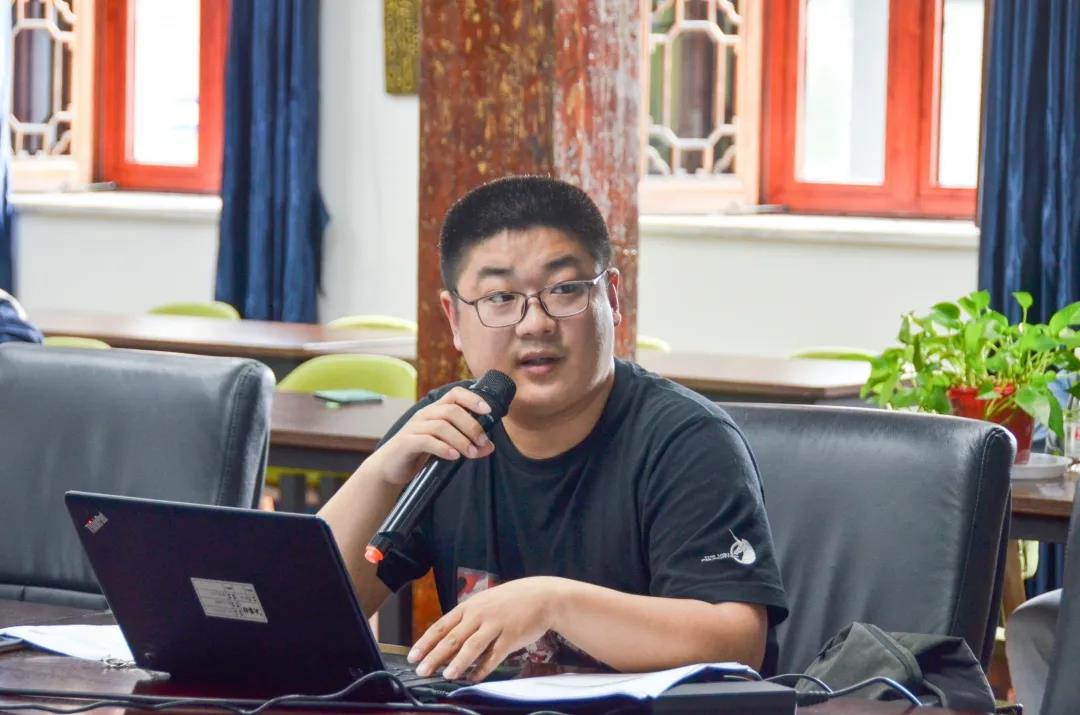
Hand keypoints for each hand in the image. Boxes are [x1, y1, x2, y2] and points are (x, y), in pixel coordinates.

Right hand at [369, 386, 495, 485]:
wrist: (390, 467)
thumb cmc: (420, 453)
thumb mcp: (446, 446)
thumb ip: (466, 444)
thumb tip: (489, 447)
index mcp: (435, 410)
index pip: (455, 394)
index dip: (473, 399)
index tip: (488, 410)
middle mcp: (425, 414)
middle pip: (452, 411)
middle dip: (471, 426)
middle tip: (483, 442)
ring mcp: (414, 427)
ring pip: (441, 426)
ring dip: (461, 440)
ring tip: (472, 453)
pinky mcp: (406, 443)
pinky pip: (426, 441)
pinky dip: (443, 448)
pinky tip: (454, 456)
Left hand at [408, 576, 565, 681]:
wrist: (543, 597)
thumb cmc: (511, 601)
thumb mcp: (485, 603)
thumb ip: (467, 619)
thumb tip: (447, 640)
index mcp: (469, 606)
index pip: (441, 625)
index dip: (425, 642)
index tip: (413, 656)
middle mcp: (479, 615)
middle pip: (452, 638)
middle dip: (434, 656)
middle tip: (422, 671)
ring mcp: (495, 625)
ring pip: (472, 646)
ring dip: (458, 663)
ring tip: (447, 675)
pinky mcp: (511, 637)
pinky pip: (494, 656)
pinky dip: (483, 668)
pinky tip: (474, 678)